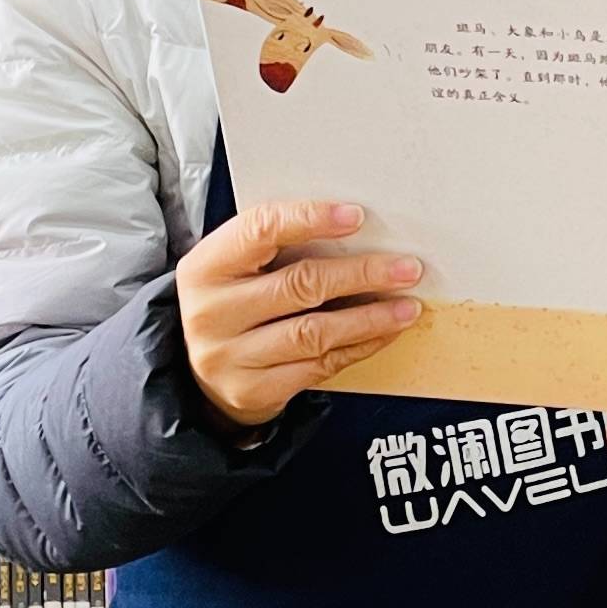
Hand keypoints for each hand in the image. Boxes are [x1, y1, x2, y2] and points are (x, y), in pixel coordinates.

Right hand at [174, 198, 422, 431]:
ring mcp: (230, 357)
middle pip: (299, 284)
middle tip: (407, 268)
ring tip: (407, 306)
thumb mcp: (235, 270)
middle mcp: (212, 312)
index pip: (260, 230)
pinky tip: (385, 333)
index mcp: (206, 267)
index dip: (311, 219)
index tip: (357, 216)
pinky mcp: (253, 390)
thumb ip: (277, 249)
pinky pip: (318, 366)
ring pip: (314, 332)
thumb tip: (356, 230)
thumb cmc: (232, 305)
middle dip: (361, 274)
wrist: (199, 375)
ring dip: (369, 317)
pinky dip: (359, 347)